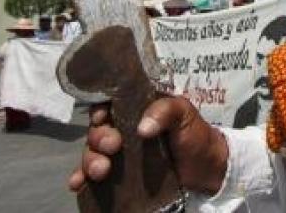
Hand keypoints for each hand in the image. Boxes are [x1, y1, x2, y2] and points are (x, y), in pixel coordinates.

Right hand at [68, 97, 228, 194]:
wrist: (207, 169)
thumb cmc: (196, 135)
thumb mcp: (185, 114)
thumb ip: (166, 111)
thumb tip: (143, 128)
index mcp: (137, 108)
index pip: (110, 103)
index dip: (100, 108)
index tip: (102, 117)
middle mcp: (124, 129)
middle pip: (99, 129)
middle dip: (99, 137)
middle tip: (112, 146)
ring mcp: (121, 153)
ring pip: (93, 152)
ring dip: (89, 160)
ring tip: (100, 171)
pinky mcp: (120, 175)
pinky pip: (94, 174)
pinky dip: (82, 178)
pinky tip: (78, 184)